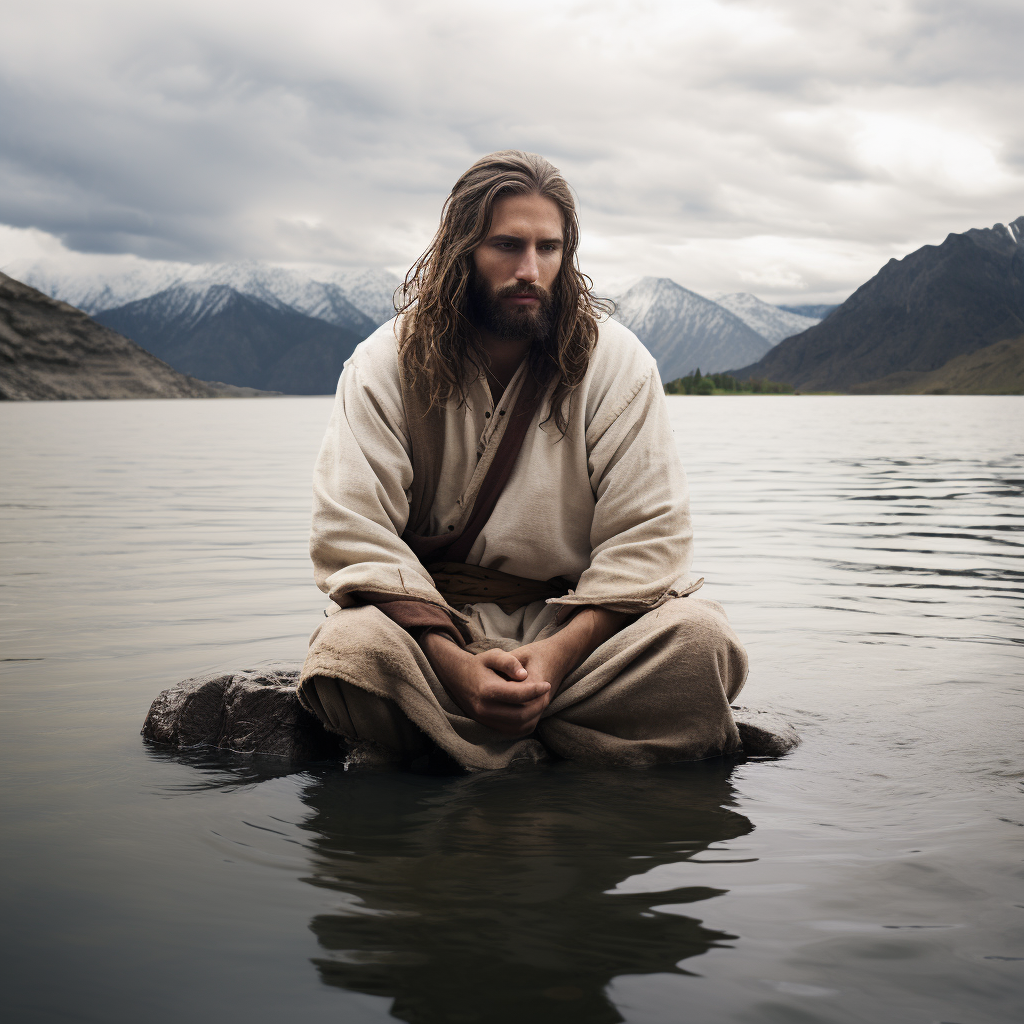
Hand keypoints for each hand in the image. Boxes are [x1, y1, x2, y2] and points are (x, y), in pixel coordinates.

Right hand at [421, 635, 549, 736]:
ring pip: (518, 726)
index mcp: (486, 690)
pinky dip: (527, 723)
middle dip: (538, 704)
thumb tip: (524, 674)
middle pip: (520, 714)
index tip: (546, 684)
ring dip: (534, 715)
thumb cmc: (479, 665)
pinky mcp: (488, 726)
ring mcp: (485, 720)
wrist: (457, 677)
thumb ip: (509, 661)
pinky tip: (531, 709)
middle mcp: (484, 709)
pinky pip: (514, 731)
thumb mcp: (492, 655)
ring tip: (541, 700)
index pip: (517, 695)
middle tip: (546, 693)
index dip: (536, 690)